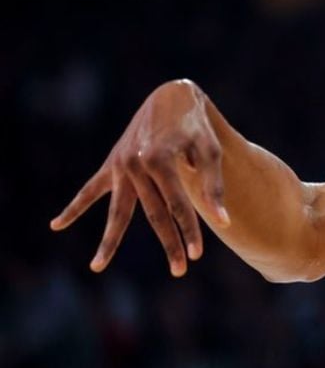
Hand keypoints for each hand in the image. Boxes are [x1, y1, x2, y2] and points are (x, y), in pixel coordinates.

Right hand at [50, 79, 229, 276]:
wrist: (172, 96)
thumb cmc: (196, 126)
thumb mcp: (210, 151)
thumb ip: (214, 186)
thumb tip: (223, 222)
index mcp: (160, 160)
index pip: (178, 205)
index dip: (189, 231)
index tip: (197, 255)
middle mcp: (136, 164)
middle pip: (153, 213)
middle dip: (168, 242)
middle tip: (179, 271)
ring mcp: (120, 166)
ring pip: (118, 210)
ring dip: (110, 240)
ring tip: (97, 267)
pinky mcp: (111, 164)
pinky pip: (90, 190)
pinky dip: (74, 207)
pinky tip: (56, 225)